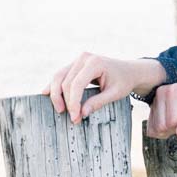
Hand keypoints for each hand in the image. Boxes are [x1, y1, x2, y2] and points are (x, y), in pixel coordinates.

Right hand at [45, 53, 166, 123]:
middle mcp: (84, 58)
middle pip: (65, 81)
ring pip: (59, 76)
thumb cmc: (123, 81)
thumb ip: (98, 102)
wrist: (129, 71)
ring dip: (55, 94)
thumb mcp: (115, 93)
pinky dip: (54, 85)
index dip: (73, 102)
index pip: (77, 84)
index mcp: (95, 63)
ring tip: (58, 110)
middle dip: (66, 101)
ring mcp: (78, 60)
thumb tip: (81, 114)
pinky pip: (61, 75)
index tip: (75, 117)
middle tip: (72, 118)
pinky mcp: (75, 64)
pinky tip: (46, 94)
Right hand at [143, 80, 176, 139]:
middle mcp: (162, 93)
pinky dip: (164, 129)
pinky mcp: (154, 106)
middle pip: (161, 126)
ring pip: (155, 128)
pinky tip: (175, 121)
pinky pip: (152, 127)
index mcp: (175, 92)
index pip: (172, 122)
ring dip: (170, 130)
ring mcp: (156, 99)